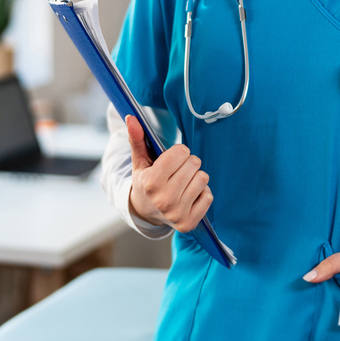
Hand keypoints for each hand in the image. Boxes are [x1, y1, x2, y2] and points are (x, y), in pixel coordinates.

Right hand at [125, 115, 212, 232]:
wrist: (146, 212)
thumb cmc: (145, 181)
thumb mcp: (139, 161)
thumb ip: (137, 139)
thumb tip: (131, 117)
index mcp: (150, 182)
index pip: (181, 152)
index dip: (178, 152)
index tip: (171, 159)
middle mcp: (163, 200)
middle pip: (194, 163)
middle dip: (188, 163)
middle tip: (178, 171)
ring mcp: (176, 214)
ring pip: (203, 178)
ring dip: (196, 177)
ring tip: (183, 182)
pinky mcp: (188, 223)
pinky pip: (208, 196)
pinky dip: (202, 193)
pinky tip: (189, 195)